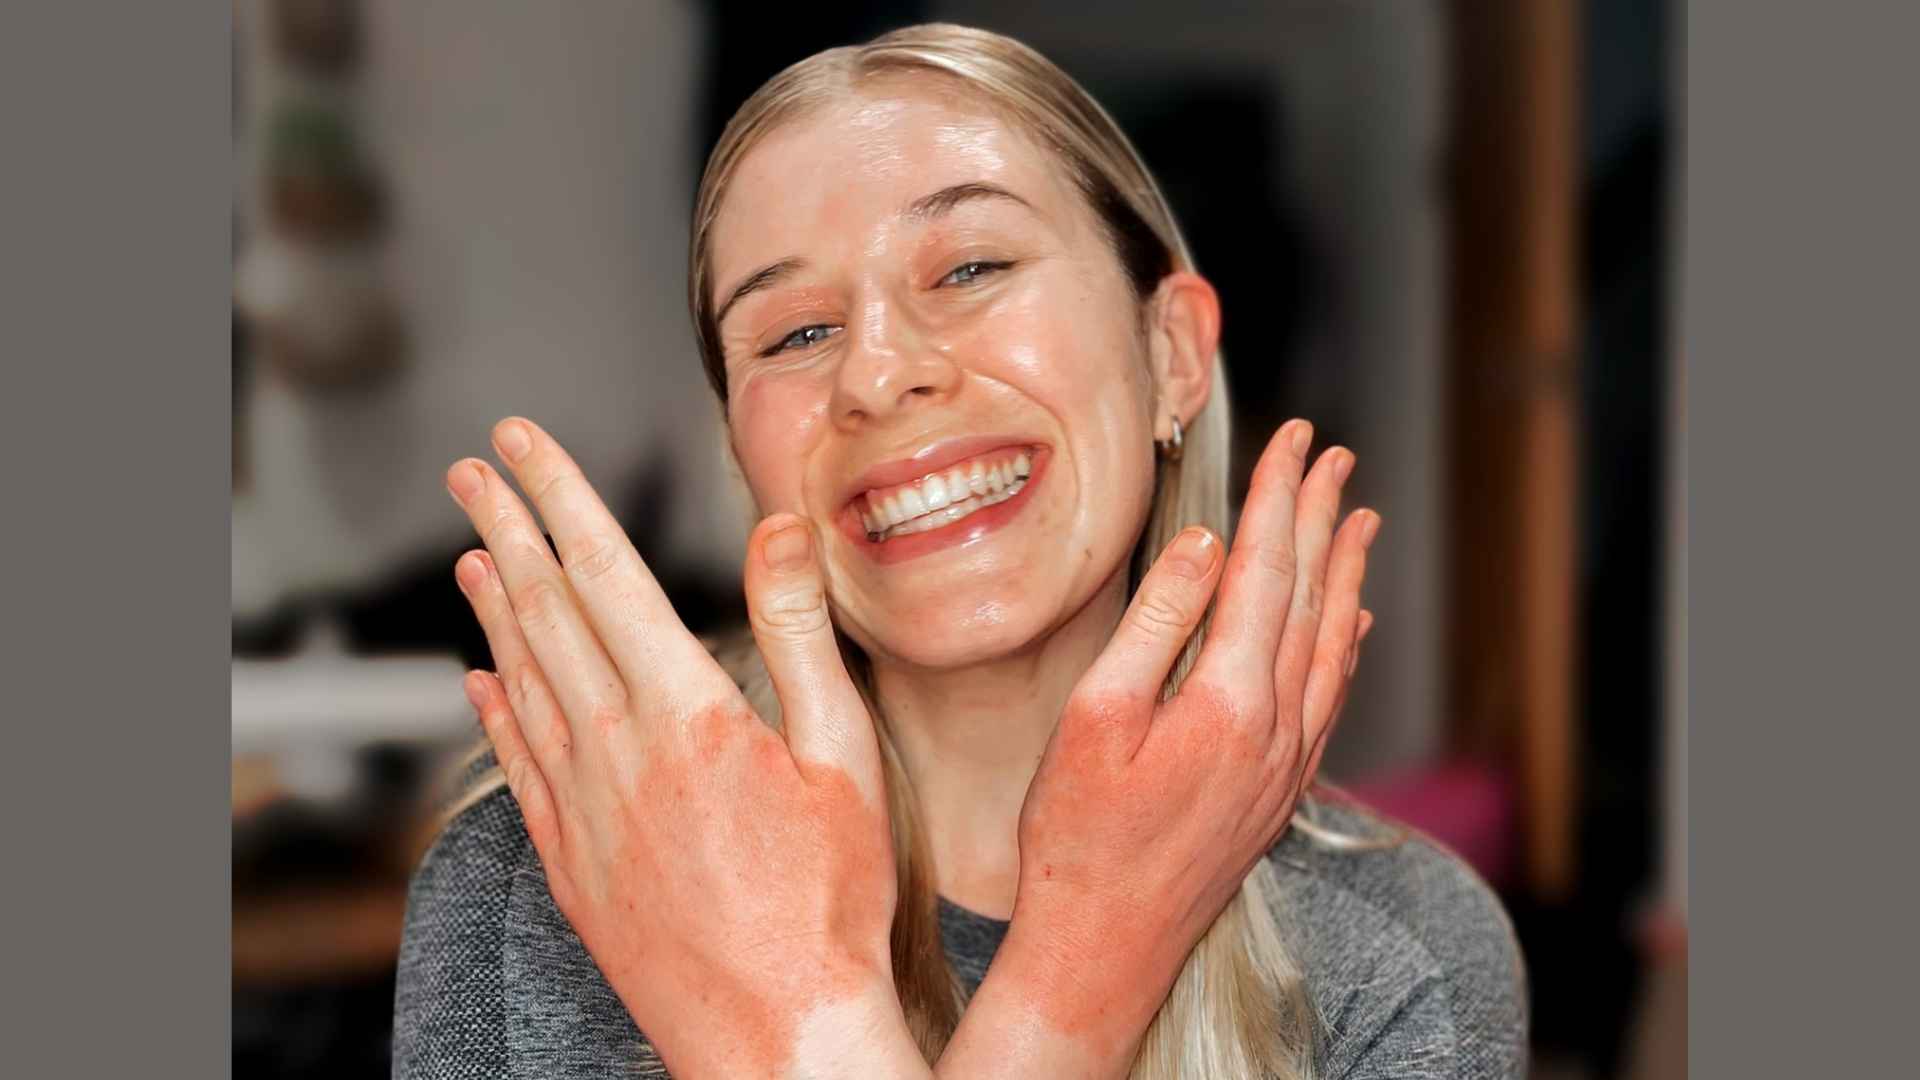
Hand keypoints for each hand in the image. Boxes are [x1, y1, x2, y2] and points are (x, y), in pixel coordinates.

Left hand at [445, 417, 923, 1078]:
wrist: (777, 1037)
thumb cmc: (830, 901)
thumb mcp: (843, 754)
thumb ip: (800, 632)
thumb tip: (776, 526)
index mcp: (686, 712)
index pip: (605, 571)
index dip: (560, 496)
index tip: (522, 440)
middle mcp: (615, 751)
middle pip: (545, 613)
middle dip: (505, 528)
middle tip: (471, 471)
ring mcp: (583, 810)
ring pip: (520, 682)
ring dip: (492, 609)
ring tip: (471, 555)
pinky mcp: (572, 863)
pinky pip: (515, 766)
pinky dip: (492, 711)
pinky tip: (480, 683)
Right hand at [945, 418, 1376, 1075]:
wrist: (1107, 947)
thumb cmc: (1078, 836)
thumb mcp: (1095, 717)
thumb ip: (1158, 624)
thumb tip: (1208, 545)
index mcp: (1230, 698)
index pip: (1265, 569)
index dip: (1280, 496)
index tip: (1293, 438)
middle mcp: (1277, 726)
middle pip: (1310, 596)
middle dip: (1322, 517)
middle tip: (1333, 455)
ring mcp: (1286, 762)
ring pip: (1332, 644)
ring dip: (1346, 574)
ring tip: (1361, 519)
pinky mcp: (1280, 791)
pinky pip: (1332, 696)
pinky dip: (1346, 645)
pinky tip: (1353, 625)